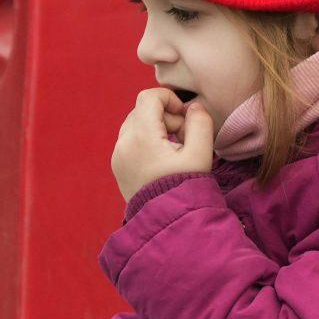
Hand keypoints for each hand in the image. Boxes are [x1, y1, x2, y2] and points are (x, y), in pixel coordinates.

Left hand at [112, 87, 217, 202]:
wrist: (166, 221)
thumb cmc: (185, 188)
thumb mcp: (200, 155)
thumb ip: (201, 124)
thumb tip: (194, 107)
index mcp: (141, 136)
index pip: (149, 97)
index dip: (170, 99)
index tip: (185, 117)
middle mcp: (123, 143)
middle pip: (144, 110)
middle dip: (167, 118)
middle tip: (185, 140)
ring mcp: (117, 155)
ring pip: (136, 124)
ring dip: (157, 129)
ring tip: (174, 152)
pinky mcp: (117, 165)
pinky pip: (131, 140)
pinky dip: (147, 142)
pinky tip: (162, 162)